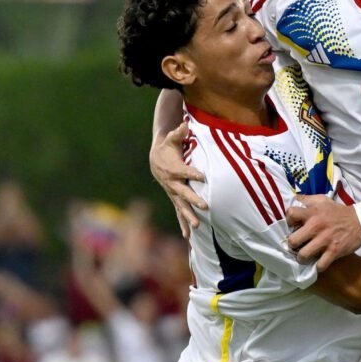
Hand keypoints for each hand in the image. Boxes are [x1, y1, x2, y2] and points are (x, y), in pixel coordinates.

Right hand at [150, 122, 206, 238]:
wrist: (156, 160)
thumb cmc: (168, 148)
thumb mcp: (172, 139)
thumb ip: (179, 133)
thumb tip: (185, 124)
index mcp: (174, 169)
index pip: (185, 171)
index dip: (193, 173)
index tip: (202, 176)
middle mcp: (173, 184)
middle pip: (184, 193)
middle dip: (193, 200)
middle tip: (205, 206)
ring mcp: (173, 193)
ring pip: (181, 207)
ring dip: (188, 217)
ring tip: (197, 227)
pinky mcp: (175, 199)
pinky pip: (179, 213)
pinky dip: (183, 224)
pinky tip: (189, 237)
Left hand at [286, 195, 360, 271]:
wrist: (360, 220)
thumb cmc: (337, 211)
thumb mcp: (322, 200)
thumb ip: (307, 199)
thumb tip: (293, 199)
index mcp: (312, 212)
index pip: (290, 214)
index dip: (289, 220)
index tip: (294, 225)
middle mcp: (316, 226)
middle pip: (293, 241)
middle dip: (293, 245)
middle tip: (298, 245)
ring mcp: (325, 240)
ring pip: (303, 255)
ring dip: (303, 258)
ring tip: (305, 256)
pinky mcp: (334, 251)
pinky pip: (320, 265)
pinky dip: (318, 266)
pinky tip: (319, 262)